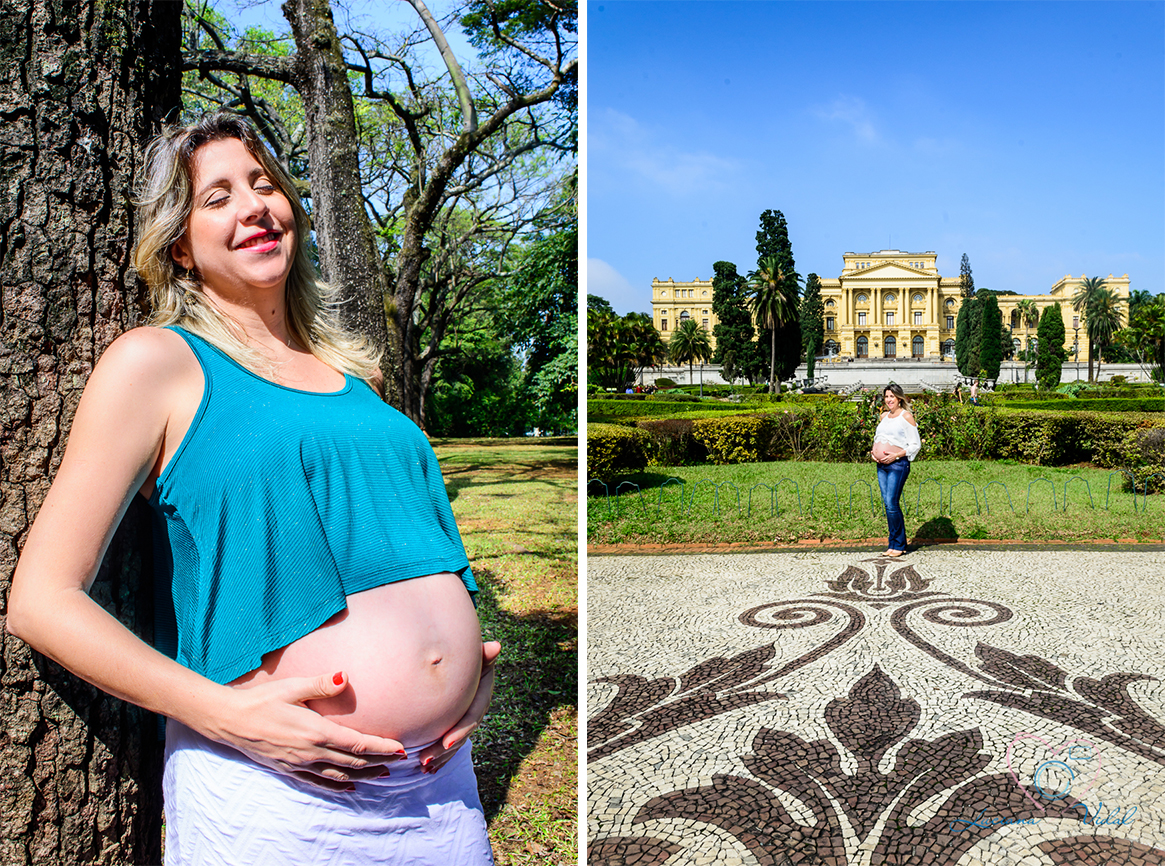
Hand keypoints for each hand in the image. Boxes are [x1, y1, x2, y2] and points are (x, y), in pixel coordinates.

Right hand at [216, 671, 405, 790]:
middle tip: (400, 761)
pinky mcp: (289, 769)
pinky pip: (319, 782)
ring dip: (364, 775)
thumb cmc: (261, 700)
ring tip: (383, 774)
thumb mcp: (292, 687)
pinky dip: (338, 786)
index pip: (358, 743)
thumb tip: (345, 677)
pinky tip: (349, 787)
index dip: (382, 747)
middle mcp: (311, 752)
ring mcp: (300, 764)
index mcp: (316, 732)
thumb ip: (320, 684)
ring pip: (340, 775)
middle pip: (354, 762)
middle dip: (379, 762)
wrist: (229, 720)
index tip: (401, 748)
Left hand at [418, 640, 500, 773]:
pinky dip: (439, 755)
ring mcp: (465, 719)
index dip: (460, 731)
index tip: (446, 742)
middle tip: (424, 760)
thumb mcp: (478, 656)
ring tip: (422, 767)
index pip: (471, 717)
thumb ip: (484, 655)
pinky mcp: (455, 723)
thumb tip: (496, 647)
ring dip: (440, 757)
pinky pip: (449, 742)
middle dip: (444, 750)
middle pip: (461, 735)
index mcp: (481, 697)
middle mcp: (475, 711)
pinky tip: (425, 767)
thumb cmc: (470, 655)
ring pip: (454, 743)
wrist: (465, 661)